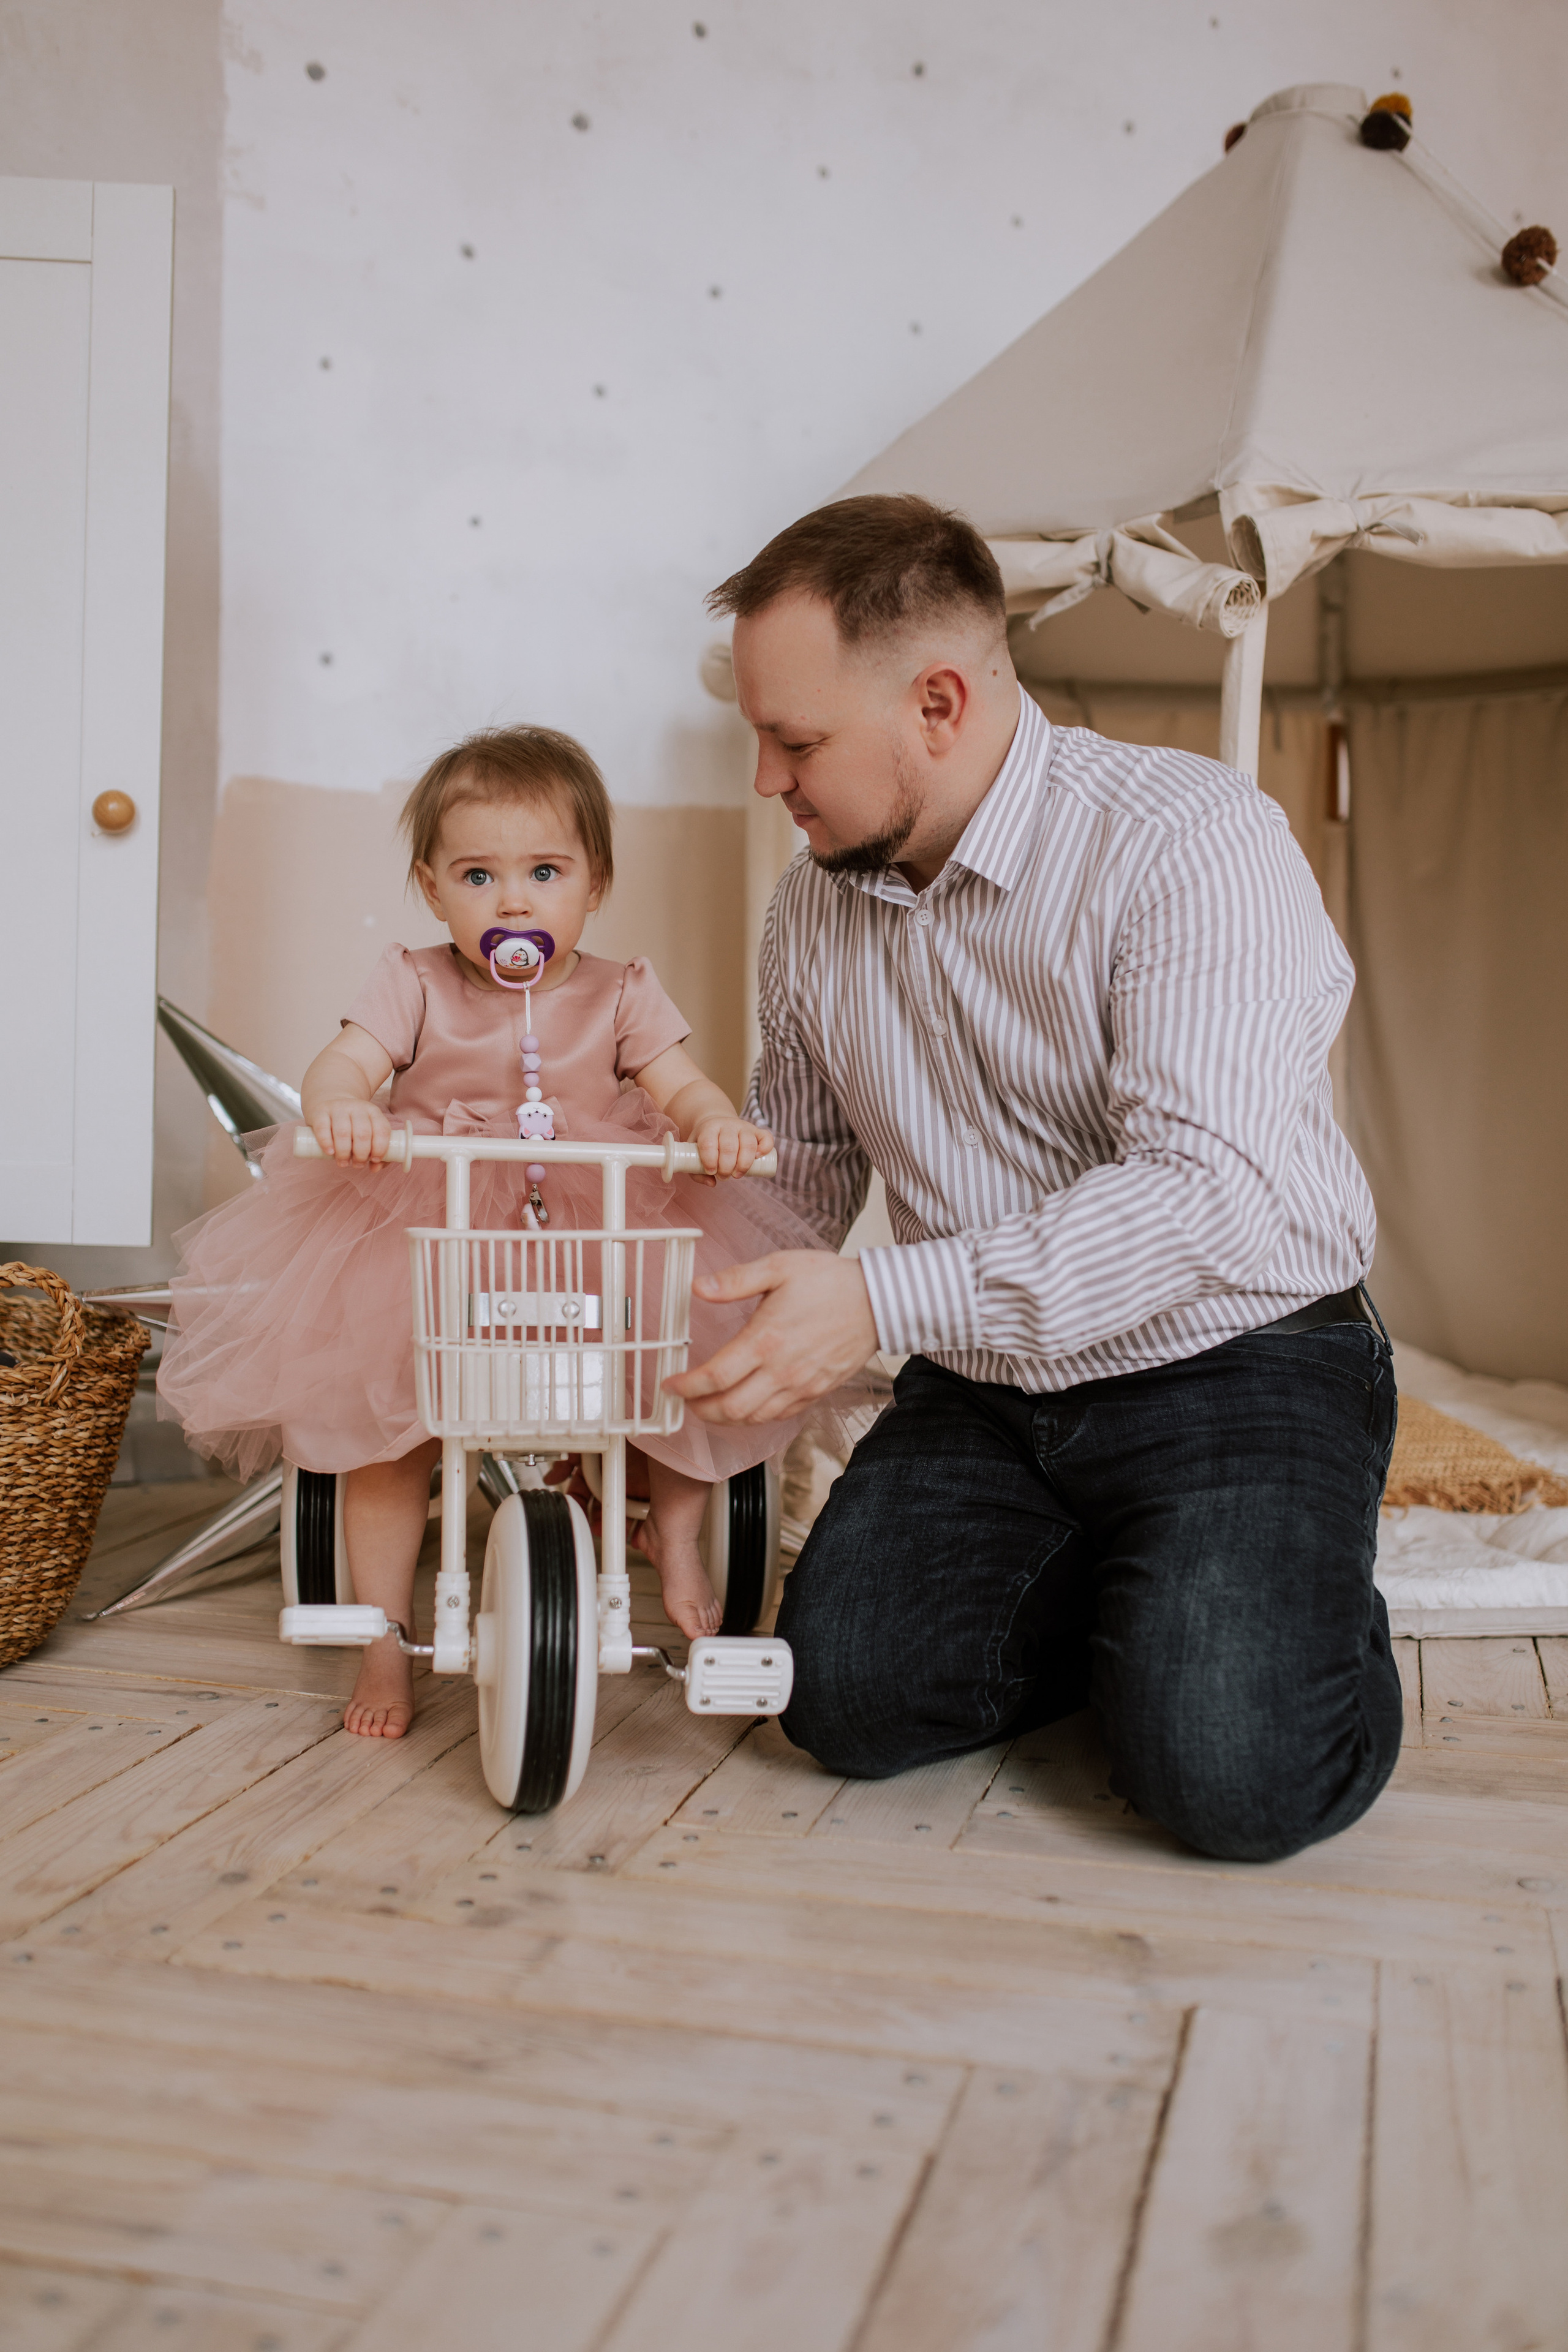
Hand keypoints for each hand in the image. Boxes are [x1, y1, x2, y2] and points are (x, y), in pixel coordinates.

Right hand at [310, 1096, 391, 1165]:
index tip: (374, 1160)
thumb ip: (376, 1151)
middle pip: (363, 1134)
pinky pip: (322, 1128)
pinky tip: (330, 1153)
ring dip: (344, 1153)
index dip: (380, 1148)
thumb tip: (375, 1168)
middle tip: (357, 1164)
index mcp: (373, 1112)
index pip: (381, 1130)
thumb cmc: (352, 1124)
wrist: (330, 1103)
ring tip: (343, 1163)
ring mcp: (337, 1108)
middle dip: (361, 1155)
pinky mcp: (319, 1112)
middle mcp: (356, 1108)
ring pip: (343, 1132)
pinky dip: (326, 1143)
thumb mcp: (368, 1131)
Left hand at [666, 1250, 877, 1423]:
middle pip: (730, 1408)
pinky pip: (780, 1416)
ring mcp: (800, 1385)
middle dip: (700, 1410)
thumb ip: (736, 1280)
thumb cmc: (830, 1282)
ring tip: (709, 1407)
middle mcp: (782, 1370)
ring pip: (753, 1419)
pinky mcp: (816, 1392)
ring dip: (725, 1419)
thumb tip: (698, 1287)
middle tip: (686, 1400)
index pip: (715, 1377)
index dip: (686, 1387)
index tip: (671, 1385)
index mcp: (766, 1340)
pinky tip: (747, 1407)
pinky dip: (756, 1418)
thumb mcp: (779, 1267)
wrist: (879, 1302)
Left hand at [690, 1114, 774, 1183]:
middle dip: (726, 1168)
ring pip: (748, 1144)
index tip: (711, 1171)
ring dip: (743, 1164)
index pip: (709, 1143)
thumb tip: (712, 1183)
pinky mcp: (757, 1131)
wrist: (716, 1123)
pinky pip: (766, 1138)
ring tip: (737, 1175)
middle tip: (723, 1176)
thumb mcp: (694, 1152)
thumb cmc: (705, 1142)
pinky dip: (765, 1148)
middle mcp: (728, 1125)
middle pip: (729, 1147)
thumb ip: (697, 1171)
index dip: (709, 1160)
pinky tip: (757, 1158)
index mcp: (709, 1128)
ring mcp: (744, 1127)